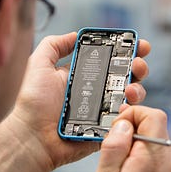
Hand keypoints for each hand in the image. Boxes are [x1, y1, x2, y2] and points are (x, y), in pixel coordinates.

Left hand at [0, 32, 151, 171]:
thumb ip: (54, 46)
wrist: (32, 136)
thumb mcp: (39, 65)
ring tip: (131, 88)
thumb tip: (75, 35)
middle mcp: (94, 91)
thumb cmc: (33, 102)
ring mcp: (101, 109)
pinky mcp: (105, 127)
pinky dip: (131, 112)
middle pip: (124, 76)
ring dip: (137, 88)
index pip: (108, 60)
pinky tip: (127, 106)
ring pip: (129, 97)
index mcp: (82, 75)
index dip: (124, 51)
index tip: (137, 44)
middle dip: (137, 66)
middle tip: (137, 64)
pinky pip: (125, 119)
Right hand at [91, 106, 170, 171]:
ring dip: (135, 139)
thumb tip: (122, 124)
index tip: (117, 124)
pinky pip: (156, 153)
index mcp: (152, 159)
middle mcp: (167, 162)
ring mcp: (170, 170)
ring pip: (155, 138)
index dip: (133, 114)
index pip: (154, 116)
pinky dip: (141, 151)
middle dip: (132, 125)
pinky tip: (127, 165)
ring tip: (118, 156)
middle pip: (155, 125)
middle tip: (113, 138)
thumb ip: (114, 149)